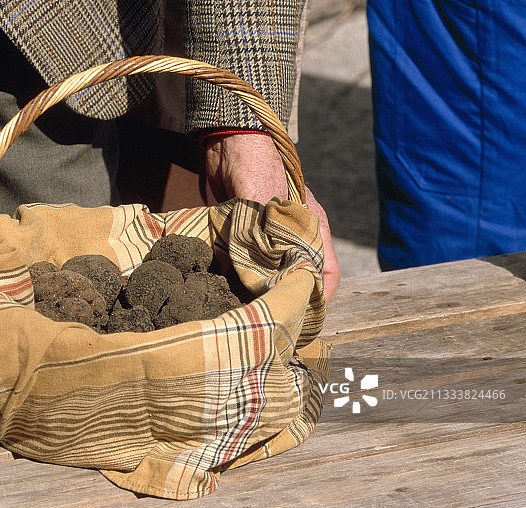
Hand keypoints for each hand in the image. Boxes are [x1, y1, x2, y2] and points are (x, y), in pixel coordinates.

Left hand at [204, 133, 339, 303]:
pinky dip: (241, 275)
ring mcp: (272, 235)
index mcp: (311, 227)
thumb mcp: (259, 201)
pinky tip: (228, 287)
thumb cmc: (254, 163)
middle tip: (270, 318)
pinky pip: (248, 262)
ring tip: (249, 309)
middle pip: (299, 277)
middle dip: (287, 298)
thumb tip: (246, 277)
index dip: (319, 297)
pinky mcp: (248, 233)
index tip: (301, 315)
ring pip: (273, 273)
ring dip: (262, 289)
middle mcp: (295, 235)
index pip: (327, 272)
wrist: (229, 139)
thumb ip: (257, 236)